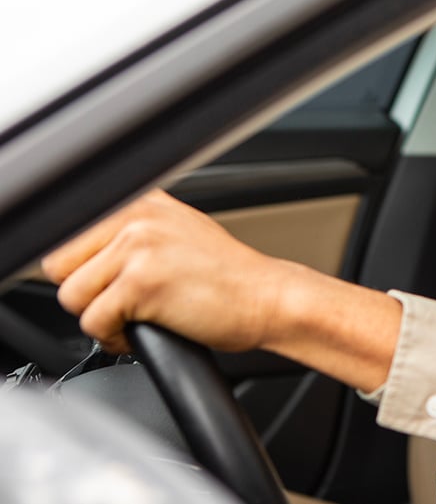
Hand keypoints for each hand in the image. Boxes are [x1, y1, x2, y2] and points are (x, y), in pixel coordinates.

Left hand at [41, 190, 302, 353]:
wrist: (268, 299)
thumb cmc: (231, 278)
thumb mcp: (179, 233)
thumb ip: (134, 232)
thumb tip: (86, 252)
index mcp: (142, 202)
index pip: (67, 235)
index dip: (83, 271)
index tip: (104, 286)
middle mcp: (136, 217)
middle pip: (59, 265)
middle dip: (86, 293)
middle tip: (123, 305)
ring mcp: (138, 248)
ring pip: (72, 296)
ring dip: (100, 318)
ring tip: (134, 321)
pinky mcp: (141, 284)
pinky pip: (94, 323)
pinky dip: (114, 339)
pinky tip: (142, 333)